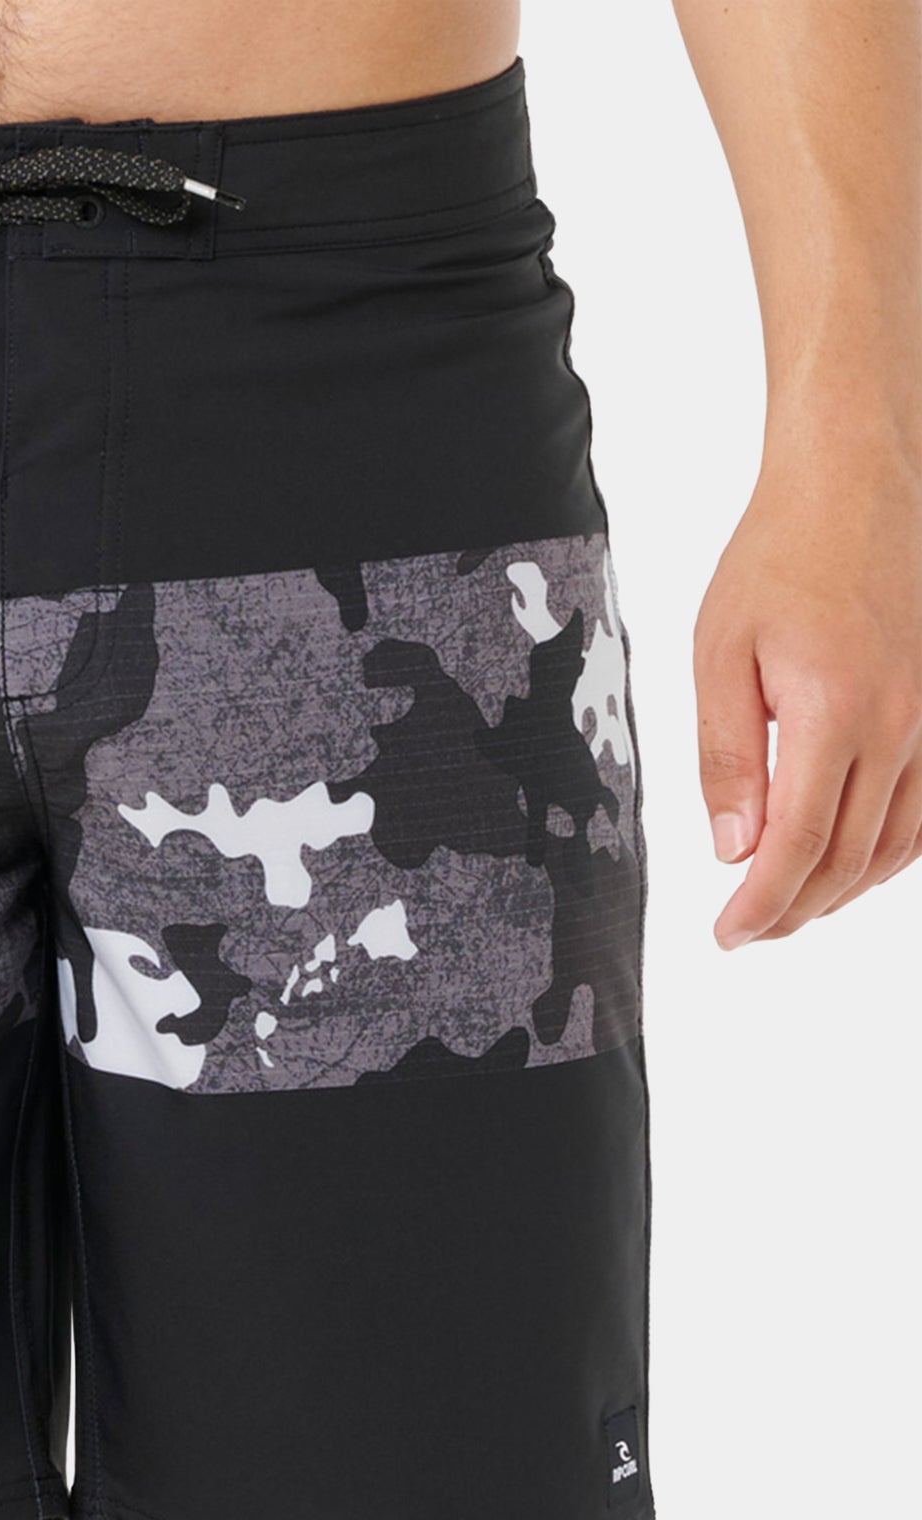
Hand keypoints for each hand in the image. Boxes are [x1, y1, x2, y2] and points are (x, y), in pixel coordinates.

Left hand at [693, 443, 921, 946]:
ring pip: (896, 847)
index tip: (726, 936)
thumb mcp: (720, 653)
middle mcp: (900, 727)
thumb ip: (727, 757)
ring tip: (785, 909)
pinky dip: (884, 855)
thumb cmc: (779, 557)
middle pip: (850, 861)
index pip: (800, 847)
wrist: (857, 483)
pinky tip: (843, 863)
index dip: (762, 905)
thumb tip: (732, 849)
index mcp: (836, 714)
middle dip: (794, 911)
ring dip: (839, 892)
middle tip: (745, 932)